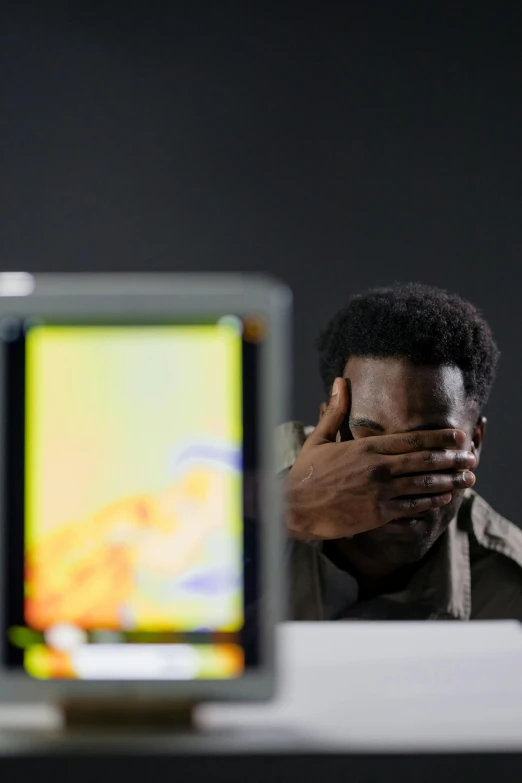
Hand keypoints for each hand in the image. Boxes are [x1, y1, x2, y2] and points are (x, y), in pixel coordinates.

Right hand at [285, 377, 476, 539]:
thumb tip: (340, 381)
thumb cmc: (306, 473)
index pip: (411, 439)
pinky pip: (412, 506)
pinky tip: (444, 497)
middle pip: (424, 460)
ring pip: (423, 484)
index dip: (439, 438)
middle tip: (471, 457)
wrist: (293, 507)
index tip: (459, 436)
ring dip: (449, 480)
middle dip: (452, 458)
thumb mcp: (320, 439)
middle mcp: (377, 468)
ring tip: (467, 478)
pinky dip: (431, 501)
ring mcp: (380, 492)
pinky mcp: (378, 514)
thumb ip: (336, 411)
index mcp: (366, 448)